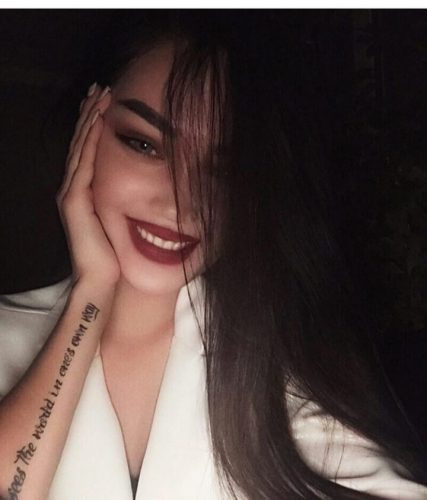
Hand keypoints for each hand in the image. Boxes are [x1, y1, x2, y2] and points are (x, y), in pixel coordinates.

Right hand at [56, 83, 119, 287]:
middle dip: (89, 114)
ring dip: (90, 119)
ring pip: (81, 147)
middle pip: (81, 142)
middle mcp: (73, 188)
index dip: (93, 125)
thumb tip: (142, 187)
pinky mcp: (75, 199)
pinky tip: (98, 121)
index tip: (104, 104)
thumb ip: (122, 201)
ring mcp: (71, 193)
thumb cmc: (112, 254)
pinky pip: (84, 163)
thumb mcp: (118, 220)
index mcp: (83, 192)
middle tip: (99, 89)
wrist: (102, 278)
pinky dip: (91, 140)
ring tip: (99, 96)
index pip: (87, 150)